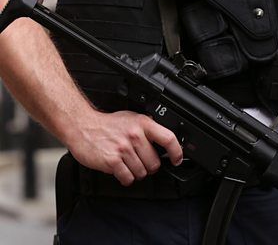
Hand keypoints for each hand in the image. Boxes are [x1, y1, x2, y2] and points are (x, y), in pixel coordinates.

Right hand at [67, 109, 182, 185]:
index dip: (176, 152)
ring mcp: (123, 149)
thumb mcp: (131, 118)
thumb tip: (163, 138)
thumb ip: (147, 127)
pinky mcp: (112, 161)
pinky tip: (120, 169)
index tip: (176, 159)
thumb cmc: (107, 124)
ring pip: (142, 173)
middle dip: (149, 166)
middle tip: (140, 160)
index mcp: (142, 123)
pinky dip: (125, 177)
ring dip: (136, 172)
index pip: (168, 138)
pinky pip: (128, 178)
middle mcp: (135, 135)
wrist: (83, 126)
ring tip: (127, 162)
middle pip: (154, 163)